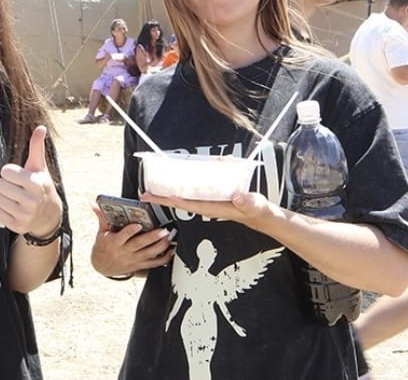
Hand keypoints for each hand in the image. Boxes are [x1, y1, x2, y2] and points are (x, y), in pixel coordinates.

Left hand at [0, 125, 62, 237]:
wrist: (49, 214)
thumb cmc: (40, 185)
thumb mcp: (40, 166)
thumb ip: (37, 147)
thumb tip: (41, 127)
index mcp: (36, 183)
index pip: (5, 171)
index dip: (10, 173)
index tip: (20, 177)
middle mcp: (32, 200)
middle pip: (0, 186)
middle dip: (7, 185)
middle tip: (18, 189)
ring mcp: (26, 215)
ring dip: (4, 198)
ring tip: (16, 199)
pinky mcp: (19, 226)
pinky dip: (3, 211)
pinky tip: (15, 209)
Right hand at [90, 206, 172, 276]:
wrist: (102, 267)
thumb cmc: (103, 248)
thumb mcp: (101, 233)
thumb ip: (102, 218)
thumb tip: (94, 205)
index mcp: (115, 242)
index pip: (123, 236)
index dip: (130, 231)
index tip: (137, 224)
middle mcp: (125, 252)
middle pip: (140, 244)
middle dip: (152, 238)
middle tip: (163, 230)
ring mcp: (133, 260)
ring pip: (149, 254)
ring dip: (161, 246)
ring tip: (169, 237)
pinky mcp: (139, 265)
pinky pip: (153, 263)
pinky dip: (164, 258)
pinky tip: (171, 251)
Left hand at [140, 191, 274, 226]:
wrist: (263, 218)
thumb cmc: (259, 211)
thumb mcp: (257, 205)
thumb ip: (248, 201)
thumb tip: (237, 197)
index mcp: (215, 208)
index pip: (190, 204)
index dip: (174, 200)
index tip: (160, 196)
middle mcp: (209, 208)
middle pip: (181, 203)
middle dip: (163, 199)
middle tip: (144, 195)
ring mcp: (209, 206)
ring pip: (185, 200)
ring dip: (169, 196)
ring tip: (153, 191)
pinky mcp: (212, 203)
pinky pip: (192, 198)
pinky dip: (181, 193)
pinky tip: (174, 189)